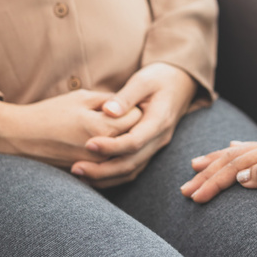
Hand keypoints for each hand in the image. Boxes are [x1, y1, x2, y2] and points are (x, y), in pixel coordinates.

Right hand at [0, 90, 142, 166]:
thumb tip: (132, 103)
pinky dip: (118, 158)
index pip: (137, 116)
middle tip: (127, 115)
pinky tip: (112, 146)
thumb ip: (111, 101)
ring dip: (126, 142)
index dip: (134, 106)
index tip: (129, 102)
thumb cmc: (51, 113)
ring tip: (118, 129)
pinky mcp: (89, 175)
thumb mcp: (82, 98)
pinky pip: (115, 169)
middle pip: (135, 136)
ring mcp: (97, 166)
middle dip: (134, 125)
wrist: (21, 137)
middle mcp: (103, 151)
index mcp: (103, 127)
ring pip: (126, 154)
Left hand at [71, 62, 196, 187]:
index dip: (110, 147)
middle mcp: (159, 138)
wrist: (180, 84)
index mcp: (159, 121)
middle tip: (76, 168)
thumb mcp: (143, 81)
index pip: (134, 142)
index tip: (87, 144)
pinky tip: (92, 175)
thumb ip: (126, 97)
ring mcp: (155, 146)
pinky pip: (131, 169)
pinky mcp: (148, 150)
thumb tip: (108, 111)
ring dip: (105, 177)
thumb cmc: (158, 79)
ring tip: (79, 174)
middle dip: (103, 170)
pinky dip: (111, 176)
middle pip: (131, 163)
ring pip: (131, 170)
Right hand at [180, 135, 256, 218]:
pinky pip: (256, 154)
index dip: (213, 181)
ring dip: (218, 161)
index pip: (237, 166)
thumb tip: (241, 177)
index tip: (193, 196)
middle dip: (208, 172)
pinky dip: (239, 154)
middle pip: (235, 157)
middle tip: (185, 187)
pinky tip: (232, 150)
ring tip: (196, 163)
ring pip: (243, 154)